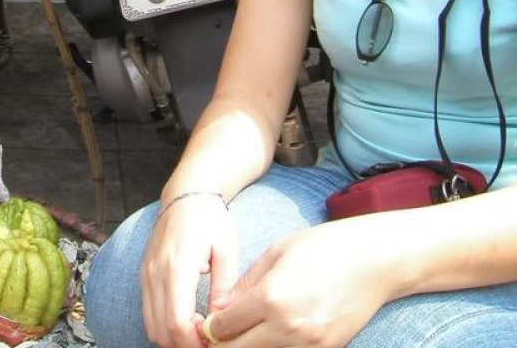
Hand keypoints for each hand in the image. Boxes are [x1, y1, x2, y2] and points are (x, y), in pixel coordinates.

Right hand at [140, 194, 238, 347]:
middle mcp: (156, 273)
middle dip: (185, 344)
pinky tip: (186, 318)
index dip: (193, 343)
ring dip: (173, 337)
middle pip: (162, 331)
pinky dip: (164, 325)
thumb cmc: (209, 218)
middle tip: (208, 339)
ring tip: (199, 330)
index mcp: (178, 266)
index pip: (177, 323)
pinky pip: (148, 313)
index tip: (212, 342)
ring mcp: (146, 274)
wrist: (185, 193)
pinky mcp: (143, 275)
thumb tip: (220, 320)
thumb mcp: (226, 249)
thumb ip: (224, 287)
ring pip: (152, 326)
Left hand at [201, 217, 395, 346]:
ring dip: (247, 346)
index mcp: (271, 297)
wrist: (375, 261)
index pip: (223, 328)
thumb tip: (220, 309)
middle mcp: (287, 328)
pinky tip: (271, 333)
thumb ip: (245, 283)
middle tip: (219, 331)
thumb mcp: (277, 252)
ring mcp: (308, 345)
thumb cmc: (325, 247)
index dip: (209, 326)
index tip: (208, 319)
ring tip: (245, 331)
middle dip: (222, 343)